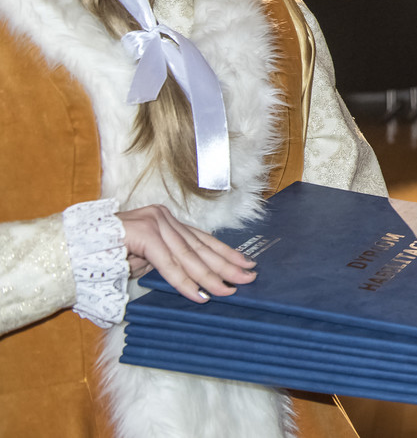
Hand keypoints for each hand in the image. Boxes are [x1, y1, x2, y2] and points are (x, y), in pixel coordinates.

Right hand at [117, 204, 256, 303]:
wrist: (71, 249)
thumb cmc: (105, 257)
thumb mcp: (144, 261)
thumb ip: (167, 263)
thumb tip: (196, 280)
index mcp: (167, 221)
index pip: (203, 239)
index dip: (226, 253)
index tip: (246, 264)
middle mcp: (164, 218)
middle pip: (201, 246)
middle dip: (227, 264)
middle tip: (249, 277)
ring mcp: (154, 223)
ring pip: (189, 256)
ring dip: (210, 277)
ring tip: (229, 290)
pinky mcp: (143, 234)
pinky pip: (169, 264)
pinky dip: (185, 282)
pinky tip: (200, 295)